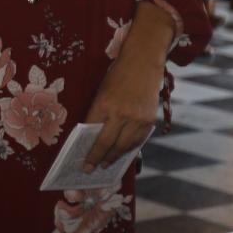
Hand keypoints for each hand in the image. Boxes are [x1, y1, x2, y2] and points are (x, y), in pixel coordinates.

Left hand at [82, 50, 161, 170]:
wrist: (143, 62)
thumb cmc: (117, 75)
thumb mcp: (101, 92)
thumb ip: (98, 113)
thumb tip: (92, 135)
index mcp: (103, 105)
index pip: (92, 133)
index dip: (88, 150)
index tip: (83, 162)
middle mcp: (121, 114)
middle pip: (108, 144)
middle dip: (98, 159)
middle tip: (91, 170)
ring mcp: (137, 119)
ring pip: (124, 146)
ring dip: (115, 157)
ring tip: (106, 164)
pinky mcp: (149, 120)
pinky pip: (138, 140)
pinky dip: (129, 148)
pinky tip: (122, 153)